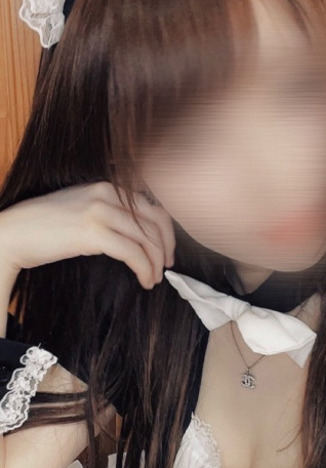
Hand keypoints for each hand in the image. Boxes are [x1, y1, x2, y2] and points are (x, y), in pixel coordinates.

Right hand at [0, 181, 174, 289]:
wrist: (13, 232)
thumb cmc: (46, 226)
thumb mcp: (84, 208)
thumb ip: (110, 212)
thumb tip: (138, 234)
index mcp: (107, 186)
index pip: (152, 205)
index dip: (166, 230)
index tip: (167, 250)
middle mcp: (107, 193)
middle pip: (156, 220)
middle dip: (166, 246)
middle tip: (167, 266)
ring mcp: (100, 211)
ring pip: (147, 239)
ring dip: (156, 263)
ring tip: (154, 279)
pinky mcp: (93, 232)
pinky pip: (133, 253)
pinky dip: (144, 269)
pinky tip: (144, 280)